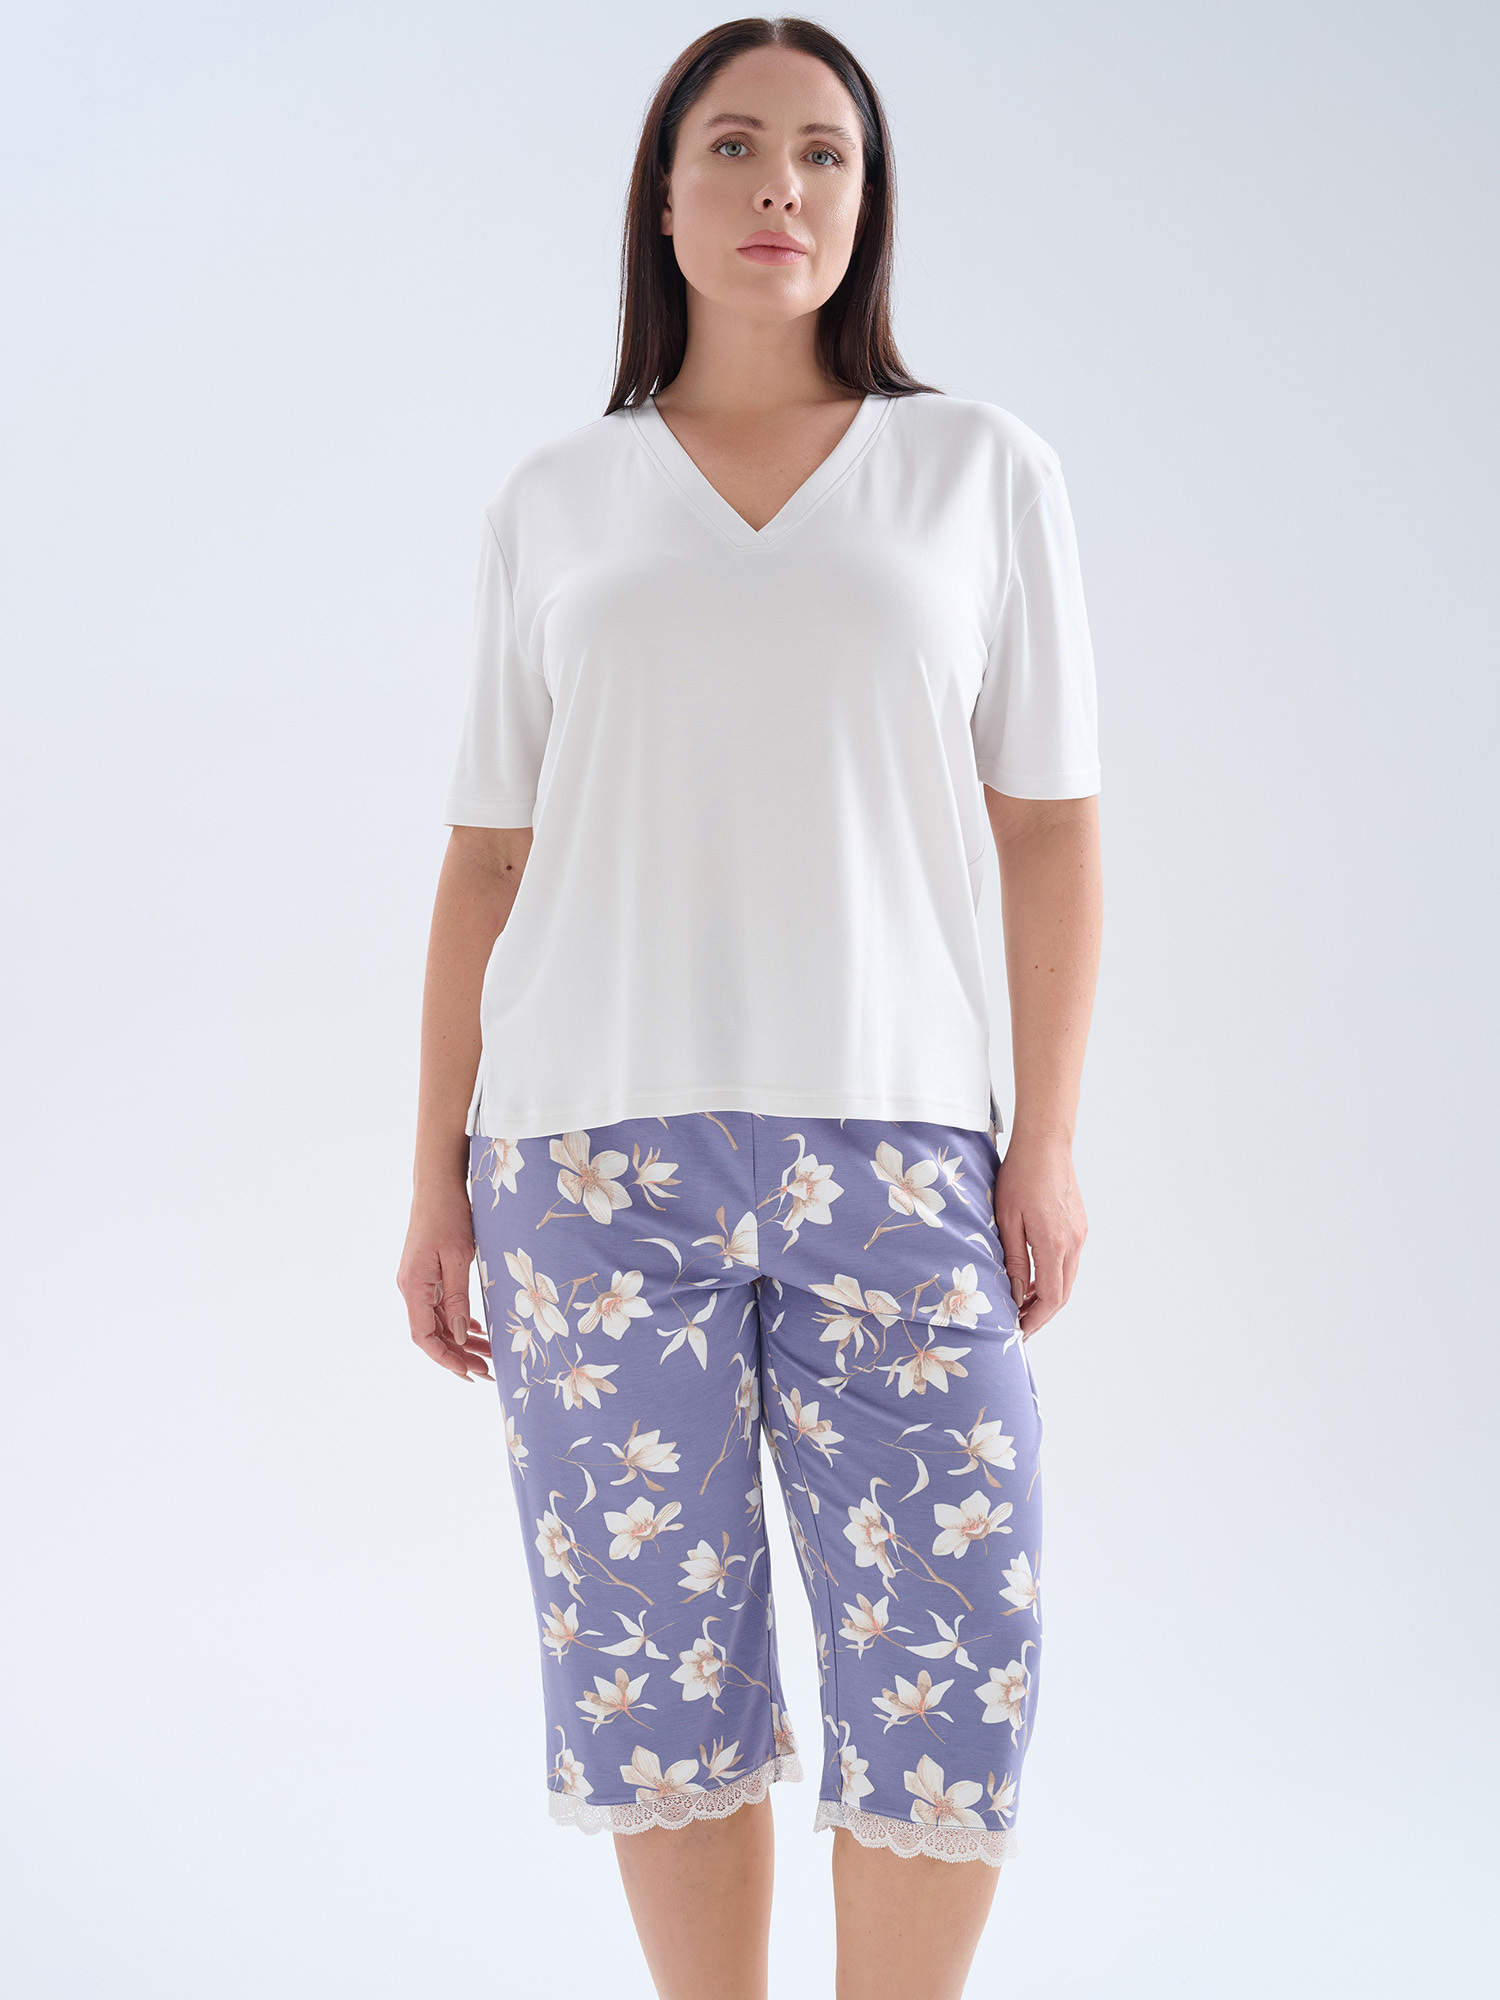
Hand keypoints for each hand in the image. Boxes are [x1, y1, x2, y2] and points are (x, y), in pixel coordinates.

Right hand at [396, 1184, 493, 1382]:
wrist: (437, 1185)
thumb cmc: (449, 1215)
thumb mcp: (459, 1257)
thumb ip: (458, 1298)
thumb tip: (460, 1337)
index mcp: (414, 1286)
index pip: (425, 1337)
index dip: (446, 1359)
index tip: (470, 1373)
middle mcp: (410, 1288)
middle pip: (432, 1334)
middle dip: (458, 1356)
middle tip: (488, 1372)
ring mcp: (416, 1281)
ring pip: (437, 1322)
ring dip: (460, 1341)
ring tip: (487, 1356)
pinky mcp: (425, 1274)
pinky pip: (438, 1306)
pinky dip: (456, 1321)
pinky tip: (476, 1330)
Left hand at [994, 1129, 1087, 1339]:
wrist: (1046, 1143)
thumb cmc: (1019, 1176)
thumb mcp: (1006, 1219)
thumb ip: (1013, 1260)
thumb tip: (1016, 1296)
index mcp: (1054, 1244)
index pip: (1051, 1298)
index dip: (1035, 1320)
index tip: (1017, 1331)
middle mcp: (1073, 1243)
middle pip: (1062, 1294)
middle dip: (1040, 1314)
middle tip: (1018, 1325)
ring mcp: (1080, 1234)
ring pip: (1067, 1279)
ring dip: (1046, 1296)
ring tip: (1021, 1305)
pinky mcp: (1080, 1225)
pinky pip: (1069, 1262)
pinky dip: (1053, 1277)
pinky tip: (1033, 1277)